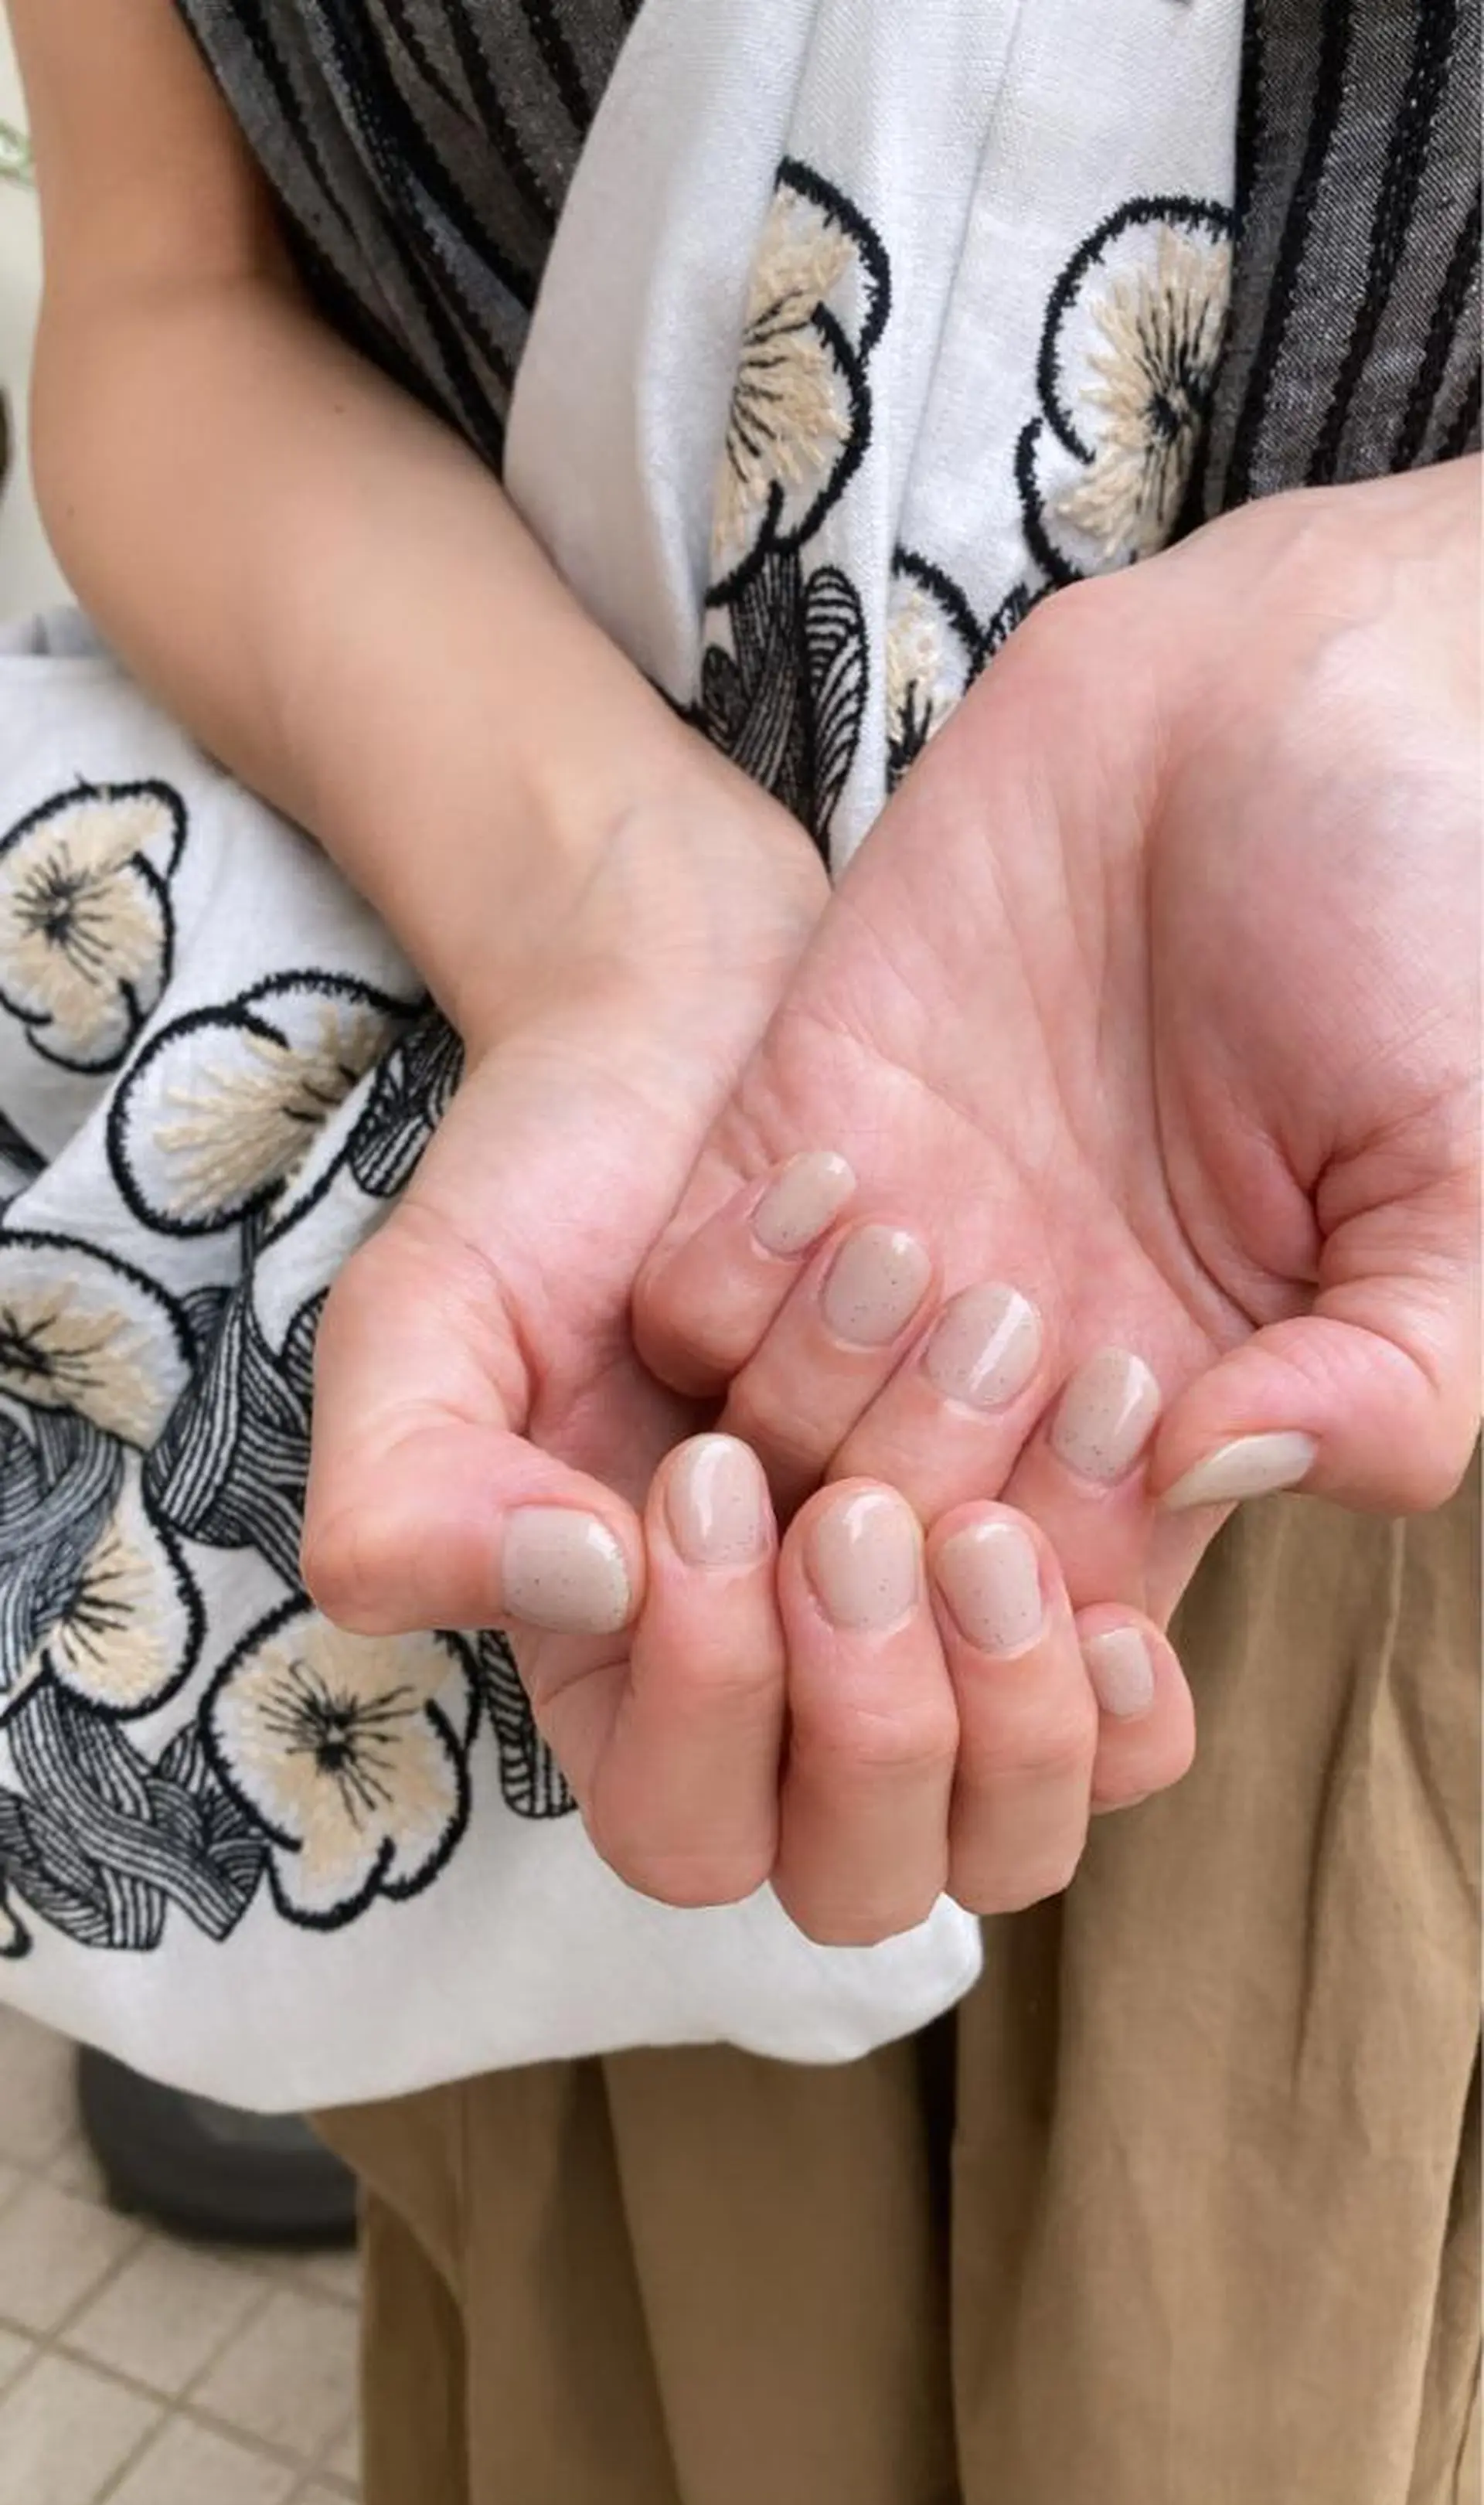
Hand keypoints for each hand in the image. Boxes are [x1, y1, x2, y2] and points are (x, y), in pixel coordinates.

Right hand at [299, 746, 1191, 1930]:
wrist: (723, 1052)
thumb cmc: (557, 1198)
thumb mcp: (427, 1324)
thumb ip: (413, 1490)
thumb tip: (586, 1595)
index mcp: (626, 1684)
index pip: (682, 1824)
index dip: (713, 1699)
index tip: (706, 1475)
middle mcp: (790, 1710)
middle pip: (862, 1878)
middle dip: (878, 1713)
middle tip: (862, 1510)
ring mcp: (933, 1659)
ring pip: (1008, 1830)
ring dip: (1012, 1674)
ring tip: (987, 1477)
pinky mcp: (1054, 1583)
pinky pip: (1124, 1736)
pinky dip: (1121, 1677)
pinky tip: (1100, 1539)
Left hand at [635, 464, 1480, 1625]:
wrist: (1273, 689)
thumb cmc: (1412, 911)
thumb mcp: (1461, 1163)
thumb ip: (1393, 1368)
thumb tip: (1219, 1478)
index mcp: (1186, 1407)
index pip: (1063, 1619)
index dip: (1045, 1610)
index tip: (1092, 1480)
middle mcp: (1022, 1361)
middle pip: (894, 1565)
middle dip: (923, 1499)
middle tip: (1013, 1329)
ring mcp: (897, 1253)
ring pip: (774, 1454)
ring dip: (822, 1392)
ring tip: (933, 1241)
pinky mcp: (794, 1138)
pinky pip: (685, 1302)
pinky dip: (728, 1282)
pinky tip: (837, 1175)